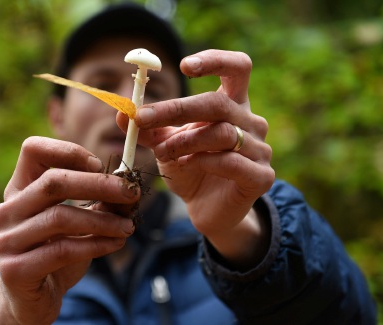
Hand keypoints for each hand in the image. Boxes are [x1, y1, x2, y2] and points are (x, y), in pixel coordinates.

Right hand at [0, 137, 137, 323]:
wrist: (32, 298)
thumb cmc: (57, 251)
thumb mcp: (78, 221)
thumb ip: (99, 202)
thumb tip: (131, 188)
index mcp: (19, 189)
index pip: (33, 149)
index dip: (68, 151)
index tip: (99, 165)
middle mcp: (6, 210)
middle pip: (53, 182)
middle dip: (98, 184)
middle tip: (131, 192)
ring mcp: (6, 240)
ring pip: (60, 217)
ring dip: (103, 220)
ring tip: (129, 227)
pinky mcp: (15, 269)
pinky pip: (62, 250)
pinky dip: (96, 245)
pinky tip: (116, 244)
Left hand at [117, 50, 273, 266]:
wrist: (207, 209)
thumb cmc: (190, 168)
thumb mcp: (165, 144)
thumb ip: (147, 129)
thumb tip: (121, 112)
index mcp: (233, 105)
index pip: (238, 67)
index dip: (215, 60)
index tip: (184, 66)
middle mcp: (251, 122)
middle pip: (218, 103)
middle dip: (176, 109)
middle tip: (143, 118)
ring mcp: (260, 149)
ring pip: (222, 133)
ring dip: (184, 140)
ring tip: (163, 151)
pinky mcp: (261, 176)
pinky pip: (232, 162)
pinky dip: (203, 162)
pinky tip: (186, 166)